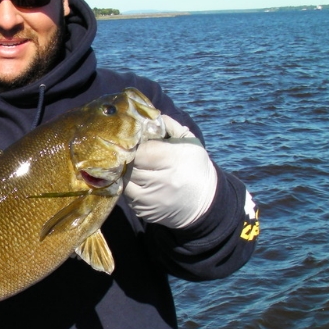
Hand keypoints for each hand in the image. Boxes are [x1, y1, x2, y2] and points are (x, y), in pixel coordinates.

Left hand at [123, 114, 217, 228]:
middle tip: (125, 151)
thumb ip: (169, 126)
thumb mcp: (189, 142)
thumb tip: (147, 117)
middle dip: (126, 158)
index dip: (133, 144)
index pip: (141, 150)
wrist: (204, 202)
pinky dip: (128, 186)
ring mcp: (152, 199)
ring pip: (124, 181)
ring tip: (131, 165)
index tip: (131, 140)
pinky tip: (137, 180)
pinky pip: (127, 195)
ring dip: (124, 172)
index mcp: (174, 160)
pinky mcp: (145, 211)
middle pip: (130, 165)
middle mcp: (163, 181)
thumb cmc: (194, 166)